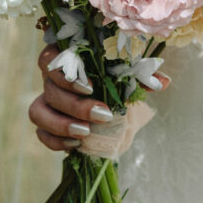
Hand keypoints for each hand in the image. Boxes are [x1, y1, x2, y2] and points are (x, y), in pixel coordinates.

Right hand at [29, 43, 170, 151]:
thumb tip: (164, 82)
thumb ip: (142, 76)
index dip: (67, 73)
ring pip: (38, 111)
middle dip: (75, 104)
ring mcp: (46, 101)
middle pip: (49, 87)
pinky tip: (76, 144)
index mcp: (68, 57)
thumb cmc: (118, 83)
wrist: (115, 108)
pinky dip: (56, 140)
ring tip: (85, 133)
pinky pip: (41, 133)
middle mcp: (52, 78)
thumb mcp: (130, 78)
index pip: (52, 57)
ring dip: (60, 123)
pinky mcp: (46, 124)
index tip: (92, 86)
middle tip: (102, 114)